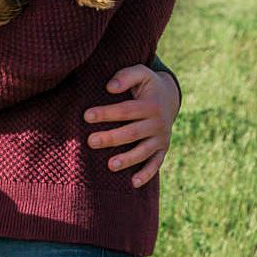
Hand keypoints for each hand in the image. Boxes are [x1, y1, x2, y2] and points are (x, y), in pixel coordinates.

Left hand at [83, 63, 181, 187]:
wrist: (170, 96)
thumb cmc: (147, 84)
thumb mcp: (141, 72)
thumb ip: (126, 76)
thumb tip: (109, 88)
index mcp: (151, 104)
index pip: (125, 110)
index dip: (106, 113)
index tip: (86, 116)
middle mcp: (158, 123)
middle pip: (132, 133)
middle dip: (111, 138)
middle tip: (91, 141)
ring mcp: (161, 138)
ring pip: (144, 151)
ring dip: (128, 159)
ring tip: (110, 165)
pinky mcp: (163, 149)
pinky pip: (156, 164)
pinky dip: (147, 174)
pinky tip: (134, 183)